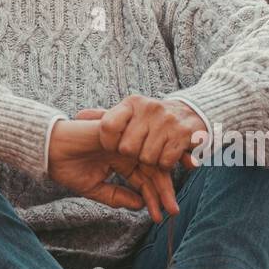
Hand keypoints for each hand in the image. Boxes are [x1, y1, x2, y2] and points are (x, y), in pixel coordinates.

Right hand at [46, 117, 177, 221]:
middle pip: (152, 170)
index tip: (160, 216)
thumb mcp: (94, 188)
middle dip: (163, 192)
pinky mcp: (123, 134)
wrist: (50, 151)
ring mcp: (126, 141)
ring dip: (161, 183)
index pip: (143, 179)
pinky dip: (156, 160)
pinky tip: (163, 176)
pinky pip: (144, 146)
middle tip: (172, 212)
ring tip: (167, 204)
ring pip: (151, 160)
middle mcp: (127, 150)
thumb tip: (140, 205)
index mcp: (121, 161)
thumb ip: (116, 196)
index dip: (153, 197)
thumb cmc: (67, 168)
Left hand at [90, 95, 207, 173]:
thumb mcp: (128, 113)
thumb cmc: (150, 118)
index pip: (108, 126)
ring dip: (150, 162)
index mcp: (131, 103)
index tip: (113, 148)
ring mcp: (167, 120)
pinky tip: (167, 154)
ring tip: (154, 151)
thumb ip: (104, 117)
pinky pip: (165, 162)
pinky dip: (165, 165)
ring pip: (147, 158)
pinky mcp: (184, 134)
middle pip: (128, 149)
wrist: (190, 113)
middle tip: (139, 150)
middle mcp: (149, 108)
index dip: (108, 143)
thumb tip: (78, 116)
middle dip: (133, 156)